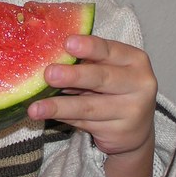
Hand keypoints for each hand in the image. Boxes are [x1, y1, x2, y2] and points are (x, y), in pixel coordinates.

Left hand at [28, 34, 156, 176]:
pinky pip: (85, 122)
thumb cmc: (115, 87)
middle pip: (102, 78)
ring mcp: (132, 111)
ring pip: (89, 107)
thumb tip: (49, 53)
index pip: (110, 50)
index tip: (67, 43)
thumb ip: (88, 61)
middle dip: (73, 76)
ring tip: (35, 108)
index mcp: (135, 60)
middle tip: (49, 74)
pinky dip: (63, 117)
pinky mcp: (120, 133)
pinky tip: (45, 114)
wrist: (137, 129)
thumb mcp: (109, 68)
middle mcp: (139, 84)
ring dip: (59, 106)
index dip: (89, 47)